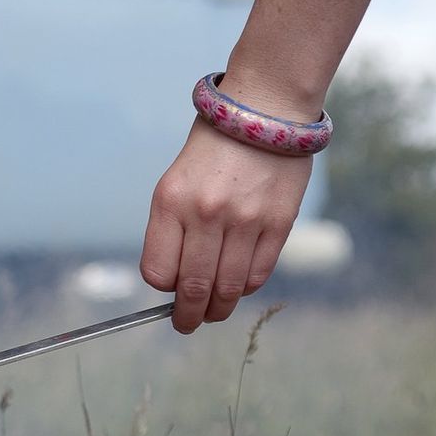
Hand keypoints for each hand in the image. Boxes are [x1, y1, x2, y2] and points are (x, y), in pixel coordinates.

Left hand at [140, 117, 313, 332]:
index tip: (168, 291)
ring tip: (213, 314)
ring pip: (227, 289)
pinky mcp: (277, 224)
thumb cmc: (213, 150)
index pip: (158, 271)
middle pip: (193, 288)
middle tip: (186, 323)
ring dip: (218, 310)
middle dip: (188, 316)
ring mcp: (244, 221)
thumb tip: (176, 281)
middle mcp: (205, 213)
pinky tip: (238, 287)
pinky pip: (257, 274)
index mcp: (171, 201)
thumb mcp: (176, 181)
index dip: (163, 288)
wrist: (264, 112)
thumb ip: (173, 228)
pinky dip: (245, 288)